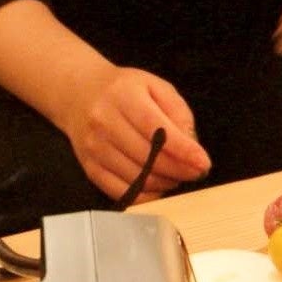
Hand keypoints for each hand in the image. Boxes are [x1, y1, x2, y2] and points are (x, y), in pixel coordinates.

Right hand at [57, 65, 211, 202]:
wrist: (78, 93)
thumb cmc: (122, 90)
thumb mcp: (154, 86)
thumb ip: (176, 111)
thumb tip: (190, 144)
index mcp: (123, 96)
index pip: (156, 129)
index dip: (183, 149)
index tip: (203, 162)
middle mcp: (104, 121)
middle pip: (149, 157)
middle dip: (179, 169)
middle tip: (196, 171)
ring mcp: (95, 147)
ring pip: (138, 178)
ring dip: (165, 182)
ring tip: (177, 175)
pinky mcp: (90, 168)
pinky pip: (122, 192)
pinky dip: (146, 195)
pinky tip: (158, 186)